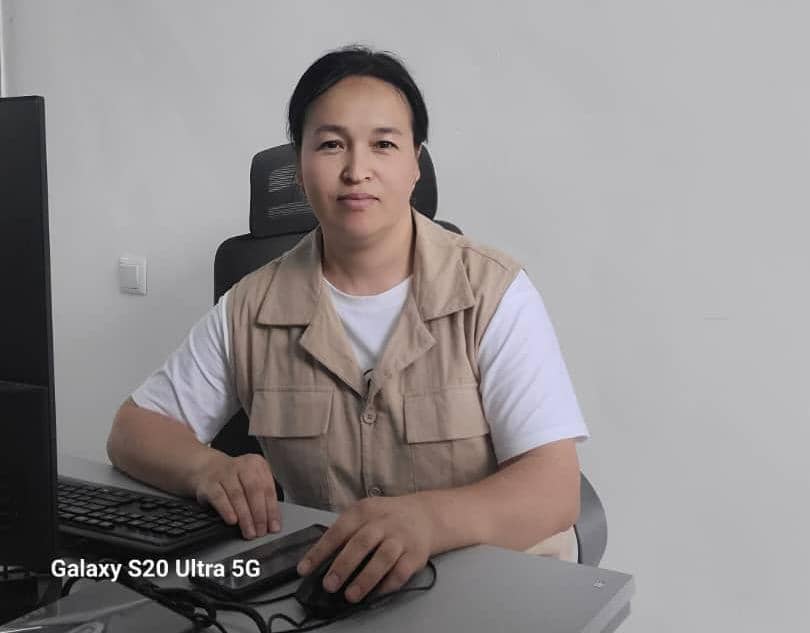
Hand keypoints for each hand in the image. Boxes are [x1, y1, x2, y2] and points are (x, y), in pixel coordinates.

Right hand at [191, 451, 280, 539]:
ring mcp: (224, 473)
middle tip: (261, 531)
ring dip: (245, 517)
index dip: (272, 510)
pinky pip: (219, 497)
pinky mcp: (209, 483)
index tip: (274, 526)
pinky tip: (233, 521)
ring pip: (237, 495)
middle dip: (259, 515)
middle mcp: (242, 466)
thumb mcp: (251, 481)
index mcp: (257, 465)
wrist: (206, 469)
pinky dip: (227, 511)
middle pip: (254, 491)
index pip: (268, 488)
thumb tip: (271, 521)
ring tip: (249, 531)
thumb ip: (262, 497)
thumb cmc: (235, 479)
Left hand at [296, 494, 435, 602]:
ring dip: (365, 578)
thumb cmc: (386, 518)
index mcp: (364, 511)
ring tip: (350, 595)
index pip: (338, 530)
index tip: (304, 569)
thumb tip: (320, 560)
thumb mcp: (365, 513)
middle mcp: (383, 522)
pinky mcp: (416, 554)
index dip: (320, 551)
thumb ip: (346, 532)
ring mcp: (401, 538)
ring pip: (383, 558)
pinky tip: (375, 593)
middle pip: (361, 543)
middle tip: (328, 585)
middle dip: (343, 565)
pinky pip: (402, 571)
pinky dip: (388, 584)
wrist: (424, 515)